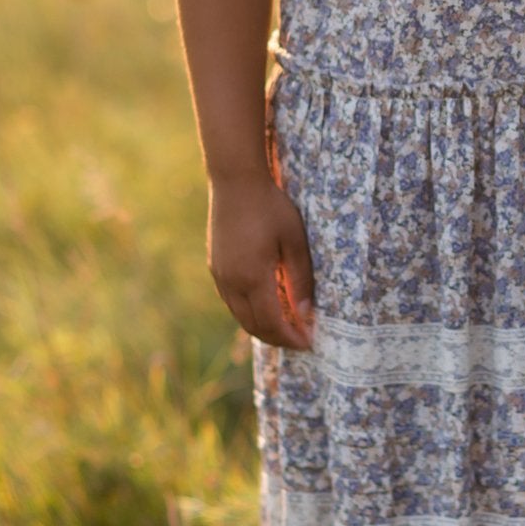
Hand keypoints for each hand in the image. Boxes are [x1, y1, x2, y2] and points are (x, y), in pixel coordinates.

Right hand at [207, 173, 315, 349]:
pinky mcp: (215, 267)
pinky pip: (232, 301)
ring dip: (262, 328)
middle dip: (278, 338)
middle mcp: (232, 282)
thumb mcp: (294, 240)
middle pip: (254, 326)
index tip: (309, 343)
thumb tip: (306, 315)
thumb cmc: (271, 206)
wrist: (235, 181)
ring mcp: (220, 275)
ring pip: (240, 316)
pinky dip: (249, 312)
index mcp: (253, 277)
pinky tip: (265, 307)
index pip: (273, 322)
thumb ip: (300, 279)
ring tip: (286, 328)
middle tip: (300, 340)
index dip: (291, 338)